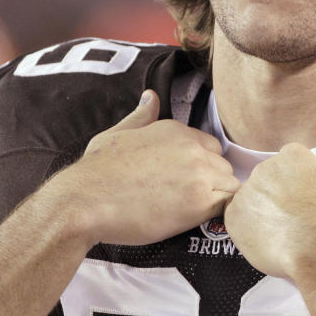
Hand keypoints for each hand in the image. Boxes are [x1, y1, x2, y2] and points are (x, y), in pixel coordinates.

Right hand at [50, 89, 240, 246]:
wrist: (85, 201)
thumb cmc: (96, 171)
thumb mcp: (118, 133)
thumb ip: (141, 116)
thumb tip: (151, 96)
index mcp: (176, 130)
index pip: (210, 146)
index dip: (201, 166)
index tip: (184, 181)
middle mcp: (192, 147)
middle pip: (222, 166)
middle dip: (211, 182)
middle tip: (185, 200)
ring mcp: (199, 173)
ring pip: (230, 185)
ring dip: (216, 199)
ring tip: (191, 212)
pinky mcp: (199, 201)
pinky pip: (228, 206)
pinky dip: (220, 213)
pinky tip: (201, 219)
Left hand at [224, 122, 315, 278]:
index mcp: (293, 156)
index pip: (292, 163)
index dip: (304, 183)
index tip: (313, 199)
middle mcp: (266, 168)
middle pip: (272, 180)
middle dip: (282, 195)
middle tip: (301, 217)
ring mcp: (248, 193)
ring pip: (255, 199)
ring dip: (266, 211)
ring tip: (287, 231)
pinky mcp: (234, 218)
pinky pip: (238, 219)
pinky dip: (250, 228)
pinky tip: (270, 238)